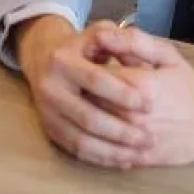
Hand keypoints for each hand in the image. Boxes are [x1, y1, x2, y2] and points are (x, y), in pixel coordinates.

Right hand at [14, 16, 152, 168]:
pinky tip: (124, 160)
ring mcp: (47, 112)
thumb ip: (116, 37)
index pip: (95, 80)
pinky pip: (77, 151)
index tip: (149, 104)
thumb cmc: (82, 47)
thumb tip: (129, 47)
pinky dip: (102, 158)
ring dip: (114, 151)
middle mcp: (50, 88)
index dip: (122, 94)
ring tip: (141, 154)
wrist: (43, 58)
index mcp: (62, 60)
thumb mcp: (97, 33)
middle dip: (122, 131)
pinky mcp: (50, 130)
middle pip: (88, 117)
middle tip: (150, 138)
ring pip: (82, 140)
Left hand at [92, 27, 193, 164]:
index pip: (92, 75)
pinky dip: (93, 142)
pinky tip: (91, 130)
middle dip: (79, 91)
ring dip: (83, 116)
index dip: (83, 67)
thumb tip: (99, 34)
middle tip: (78, 84)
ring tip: (84, 104)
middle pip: (87, 102)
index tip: (83, 63)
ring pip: (92, 129)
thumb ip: (132, 41)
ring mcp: (135, 139)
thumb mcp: (166, 54)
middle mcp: (134, 114)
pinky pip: (104, 153)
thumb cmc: (188, 85)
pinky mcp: (138, 159)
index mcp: (139, 84)